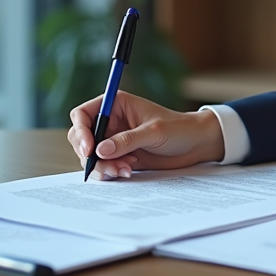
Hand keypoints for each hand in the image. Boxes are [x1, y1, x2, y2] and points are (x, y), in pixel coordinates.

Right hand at [67, 91, 224, 179]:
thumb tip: (100, 150)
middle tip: (108, 166)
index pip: (83, 114)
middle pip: (82, 138)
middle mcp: (111, 121)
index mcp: (116, 104)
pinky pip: (103, 166)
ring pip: (91, 156)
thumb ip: (127, 140)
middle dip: (90, 155)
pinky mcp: (120, 156)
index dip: (80, 131)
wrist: (195, 144)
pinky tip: (128, 171)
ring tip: (124, 169)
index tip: (89, 149)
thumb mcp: (154, 132)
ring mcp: (114, 140)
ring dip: (103, 167)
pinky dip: (110, 172)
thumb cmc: (179, 128)